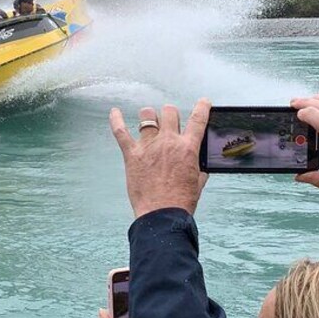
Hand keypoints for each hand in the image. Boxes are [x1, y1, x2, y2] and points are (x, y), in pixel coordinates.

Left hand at [110, 100, 210, 217]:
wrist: (162, 215)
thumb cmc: (180, 202)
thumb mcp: (197, 183)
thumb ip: (199, 169)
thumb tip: (200, 168)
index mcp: (188, 148)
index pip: (198, 119)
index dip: (202, 107)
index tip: (203, 102)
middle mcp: (168, 142)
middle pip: (170, 112)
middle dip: (170, 114)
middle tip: (169, 122)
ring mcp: (149, 146)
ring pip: (147, 115)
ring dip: (149, 116)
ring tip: (149, 121)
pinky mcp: (131, 154)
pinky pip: (120, 132)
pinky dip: (116, 120)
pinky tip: (114, 112)